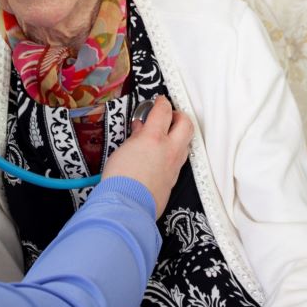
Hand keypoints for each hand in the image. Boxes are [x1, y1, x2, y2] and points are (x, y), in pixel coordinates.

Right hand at [101, 96, 193, 217]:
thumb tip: (141, 129)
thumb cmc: (119, 178)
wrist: (127, 206)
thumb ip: (135, 137)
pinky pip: (179, 159)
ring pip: (186, 142)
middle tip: (168, 115)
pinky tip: (161, 155)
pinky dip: (173, 151)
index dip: (162, 102)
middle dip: (179, 115)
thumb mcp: (123, 150)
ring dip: (178, 134)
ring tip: (164, 135)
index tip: (159, 100)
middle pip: (186, 123)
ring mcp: (174, 165)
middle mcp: (170, 150)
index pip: (164, 111)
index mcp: (154, 138)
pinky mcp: (174, 179)